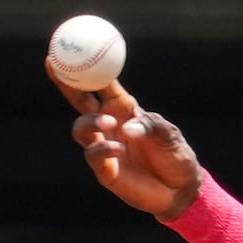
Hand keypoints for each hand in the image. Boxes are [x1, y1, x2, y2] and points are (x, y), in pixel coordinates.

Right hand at [49, 65, 201, 221]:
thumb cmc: (176, 156)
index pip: (100, 84)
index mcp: (124, 109)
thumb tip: (127, 127)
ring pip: (81, 128)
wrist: (181, 190)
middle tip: (60, 70)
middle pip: (80, 102)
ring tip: (109, 123)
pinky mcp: (105, 170)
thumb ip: (151, 126)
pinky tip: (119, 149)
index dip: (83, 68)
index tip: (66, 52)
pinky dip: (103, 149)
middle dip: (67, 84)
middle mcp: (110, 125)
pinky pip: (93, 155)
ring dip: (91, 122)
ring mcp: (105, 146)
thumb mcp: (169, 135)